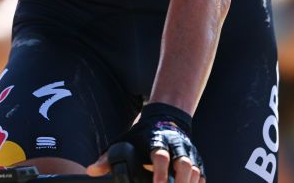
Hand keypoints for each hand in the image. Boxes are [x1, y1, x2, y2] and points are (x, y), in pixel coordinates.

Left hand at [88, 103, 204, 182]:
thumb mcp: (125, 141)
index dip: (160, 172)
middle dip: (179, 182)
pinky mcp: (197, 160)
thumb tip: (92, 171)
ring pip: (194, 170)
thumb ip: (108, 157)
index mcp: (157, 140)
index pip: (160, 155)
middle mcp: (176, 145)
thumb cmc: (141, 135)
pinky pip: (201, 175)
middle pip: (183, 164)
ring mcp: (188, 152)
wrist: (165, 118)